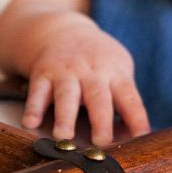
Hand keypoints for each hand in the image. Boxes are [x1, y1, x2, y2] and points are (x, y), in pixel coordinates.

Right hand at [21, 14, 149, 146]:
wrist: (64, 30)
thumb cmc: (99, 61)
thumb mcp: (118, 70)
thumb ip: (125, 100)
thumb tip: (131, 136)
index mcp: (116, 73)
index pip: (130, 97)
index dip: (137, 117)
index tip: (142, 136)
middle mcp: (92, 72)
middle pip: (98, 97)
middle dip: (101, 120)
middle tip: (102, 141)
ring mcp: (66, 72)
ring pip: (66, 96)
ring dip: (65, 116)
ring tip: (63, 137)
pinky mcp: (42, 74)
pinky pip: (37, 92)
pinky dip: (33, 108)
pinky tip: (30, 123)